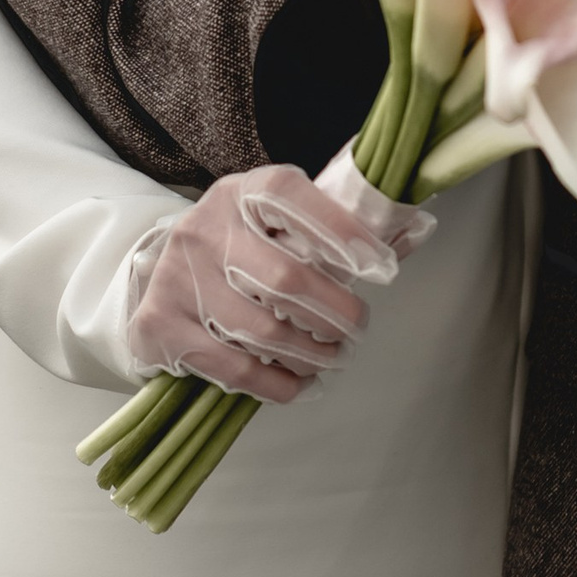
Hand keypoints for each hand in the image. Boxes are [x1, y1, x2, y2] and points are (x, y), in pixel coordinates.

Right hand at [124, 161, 425, 405]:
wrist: (157, 276)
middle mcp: (204, 228)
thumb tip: (418, 230)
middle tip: (358, 328)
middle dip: (336, 313)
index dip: (342, 230)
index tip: (383, 269)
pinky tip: (300, 383)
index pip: (291, 195)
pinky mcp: (160, 325)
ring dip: (311, 355)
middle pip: (285, 278)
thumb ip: (344, 227)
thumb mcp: (281, 223)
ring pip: (262, 332)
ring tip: (332, 358)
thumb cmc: (242, 248)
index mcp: (241, 192)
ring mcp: (177, 278)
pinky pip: (234, 369)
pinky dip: (277, 385)